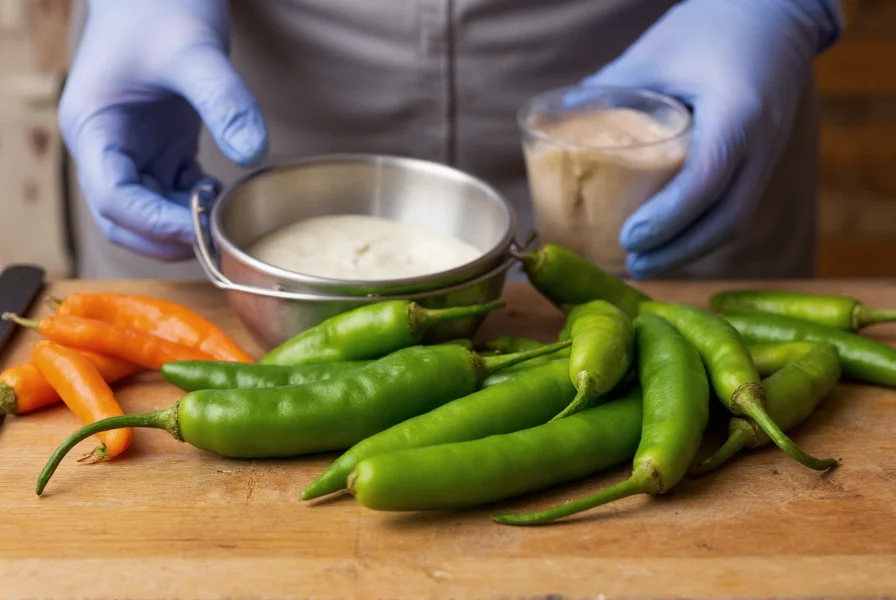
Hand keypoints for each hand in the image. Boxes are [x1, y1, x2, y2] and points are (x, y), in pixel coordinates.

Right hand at [59, 0, 267, 259]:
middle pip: (122, 218)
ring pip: (146, 213)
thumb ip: (224, 101)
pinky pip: (169, 194)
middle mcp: (105, 146)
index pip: (112, 197)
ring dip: (181, 227)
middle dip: (164, 236)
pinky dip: (192, 206)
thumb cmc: (164, 8)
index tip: (199, 228)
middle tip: (216, 238)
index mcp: (93, 127)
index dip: (154, 223)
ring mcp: (130, 150)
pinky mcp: (158, 149)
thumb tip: (253, 154)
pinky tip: (221, 195)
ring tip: (222, 218)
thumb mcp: (196, 51)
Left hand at [578, 0, 840, 278]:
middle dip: (677, 250)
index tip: (629, 238)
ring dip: (689, 251)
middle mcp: (762, 139)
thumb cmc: (711, 26)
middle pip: (727, 217)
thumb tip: (556, 126)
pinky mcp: (762, 163)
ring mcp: (768, 154)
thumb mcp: (655, 52)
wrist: (775, 16)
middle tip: (631, 265)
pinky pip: (735, 209)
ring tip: (643, 265)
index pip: (706, 177)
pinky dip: (701, 233)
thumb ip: (609, 90)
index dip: (669, 216)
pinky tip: (668, 245)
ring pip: (735, 220)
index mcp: (738, 108)